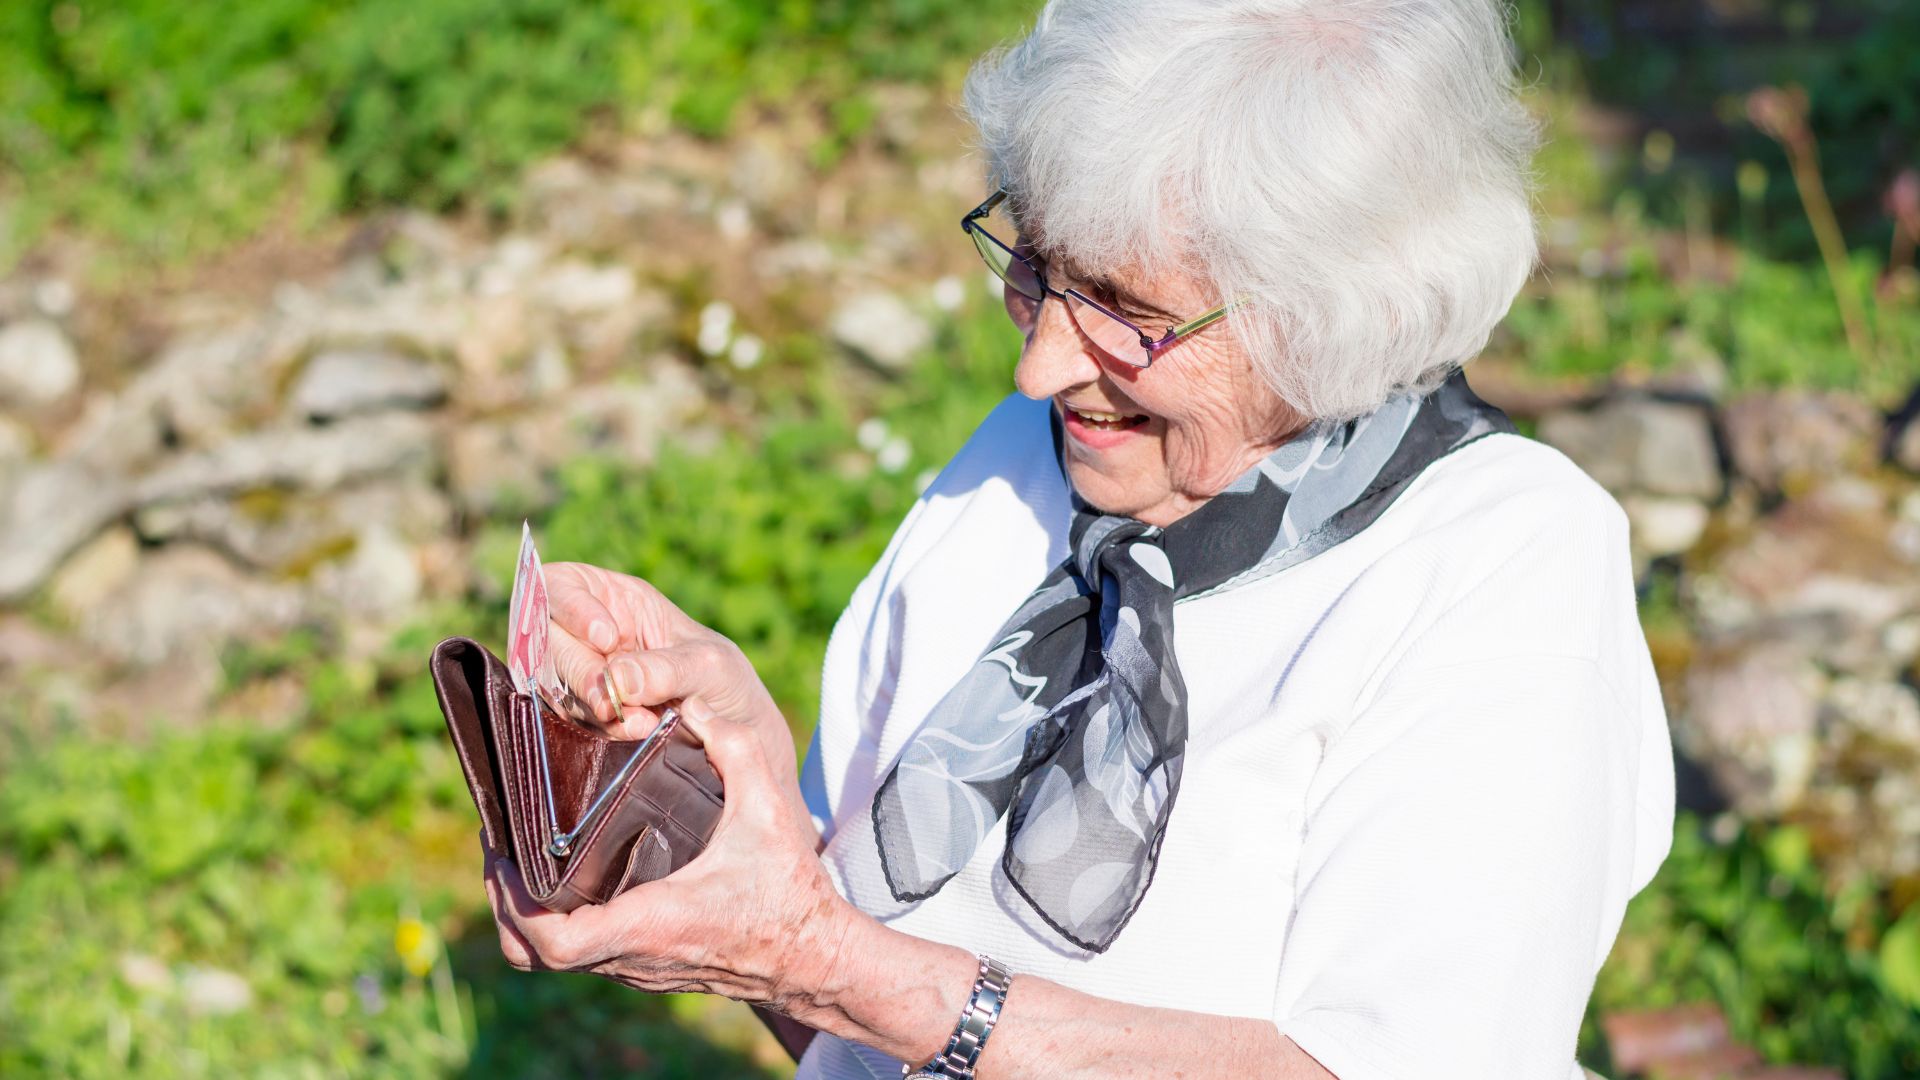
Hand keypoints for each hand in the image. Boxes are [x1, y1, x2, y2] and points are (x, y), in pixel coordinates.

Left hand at [484, 695, 854, 1017]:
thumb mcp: (768, 812)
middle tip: (500, 849)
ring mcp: (636, 968)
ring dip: (525, 916)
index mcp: (650, 922)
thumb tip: (695, 704)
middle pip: (532, 954)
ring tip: (521, 861)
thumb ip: (735, 750)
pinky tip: (567, 879)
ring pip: (550, 960)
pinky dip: (555, 925)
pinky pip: (579, 957)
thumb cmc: (790, 894)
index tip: (505, 858)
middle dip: (503, 905)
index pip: (555, 941)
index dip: (516, 906)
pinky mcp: (646, 968)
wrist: (816, 959)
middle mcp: (632, 955)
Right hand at [544, 562, 794, 787]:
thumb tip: (618, 680)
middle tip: (612, 700)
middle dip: (579, 671)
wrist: (735, 732)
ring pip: (552, 684)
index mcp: (614, 599)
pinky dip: (600, 729)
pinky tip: (635, 732)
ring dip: (591, 706)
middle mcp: (587, 634)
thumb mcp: (707, 664)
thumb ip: (665, 668)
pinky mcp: (583, 714)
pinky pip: (571, 719)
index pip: (562, 586)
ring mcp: (581, 675)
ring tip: (640, 722)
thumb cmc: (723, 678)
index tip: (606, 638)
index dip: (572, 608)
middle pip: (548, 640)